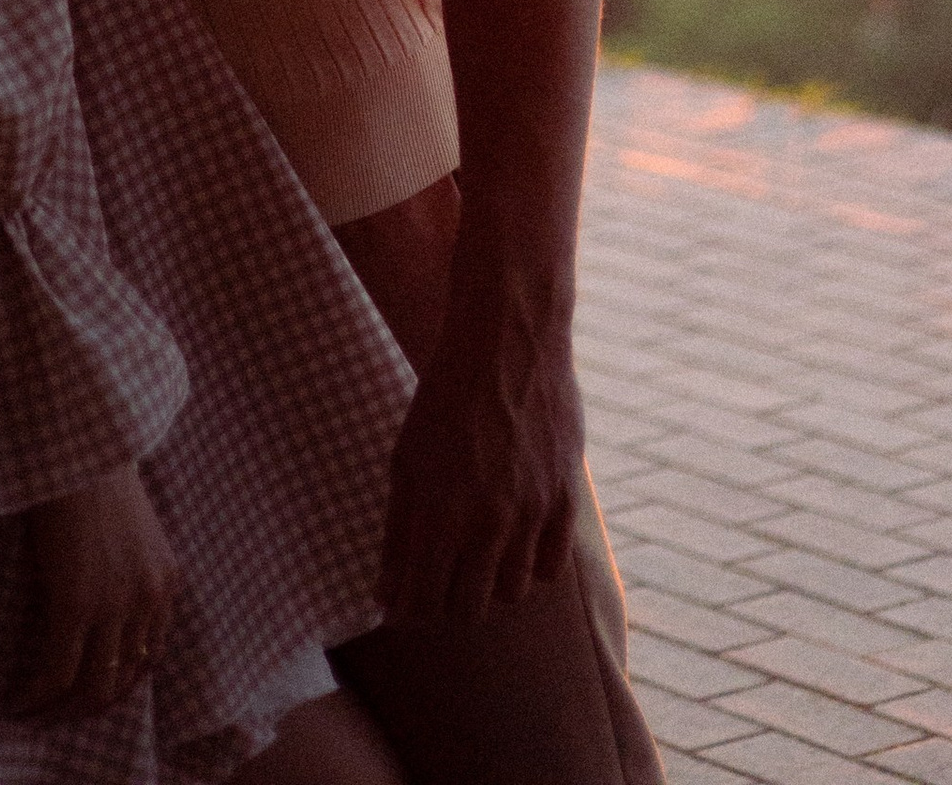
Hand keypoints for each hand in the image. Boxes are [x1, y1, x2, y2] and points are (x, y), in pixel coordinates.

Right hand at [6, 463, 177, 716]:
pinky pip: (56, 672)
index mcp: (166, 579)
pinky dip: (34, 696)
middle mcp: (148, 598)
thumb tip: (99, 611)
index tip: (89, 692)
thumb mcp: (131, 528)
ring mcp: (114, 604)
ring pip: (92, 687)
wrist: (77, 445)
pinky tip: (15, 700)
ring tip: (31, 713)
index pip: (152, 657)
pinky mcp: (76, 603)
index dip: (120, 684)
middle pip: (124, 680)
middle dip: (88, 707)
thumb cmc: (94, 475)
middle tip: (55, 713)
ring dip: (59, 710)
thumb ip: (128, 570)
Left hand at [378, 292, 582, 627]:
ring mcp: (531, 512)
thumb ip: (397, 532)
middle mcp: (487, 521)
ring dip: (488, 585)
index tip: (404, 602)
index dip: (407, 611)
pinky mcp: (565, 499)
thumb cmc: (445, 397)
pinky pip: (549, 569)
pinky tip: (513, 542)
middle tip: (438, 578)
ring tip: (475, 555)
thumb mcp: (406, 459)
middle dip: (445, 602)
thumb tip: (387, 595)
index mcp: (439, 512)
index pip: (421, 603)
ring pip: (510, 594)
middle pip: (468, 609)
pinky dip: (530, 567)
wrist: (508, 340)